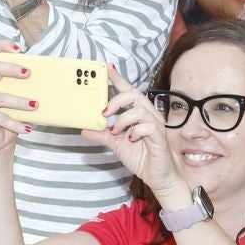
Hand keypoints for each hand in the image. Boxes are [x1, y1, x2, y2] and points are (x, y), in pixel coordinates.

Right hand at [0, 41, 35, 154]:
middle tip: (29, 73)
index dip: (3, 46)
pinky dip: (15, 124)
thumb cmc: (10, 116)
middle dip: (12, 69)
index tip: (18, 48)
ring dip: (20, 102)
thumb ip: (24, 86)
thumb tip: (48, 78)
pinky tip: (28, 128)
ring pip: (0, 97)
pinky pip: (0, 118)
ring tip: (35, 105)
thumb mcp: (18, 98)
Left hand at [86, 67, 180, 192]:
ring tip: (115, 132)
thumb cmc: (141, 157)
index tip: (107, 68)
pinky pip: (148, 126)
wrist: (157, 176)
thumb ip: (102, 135)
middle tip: (104, 113)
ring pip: (139, 110)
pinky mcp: (159, 136)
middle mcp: (149, 115)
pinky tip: (130, 139)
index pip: (128, 91)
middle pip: (134, 95)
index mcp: (139, 114)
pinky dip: (135, 131)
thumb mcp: (116, 144)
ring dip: (123, 120)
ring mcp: (155, 125)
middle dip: (116, 100)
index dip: (118, 79)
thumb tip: (84, 129)